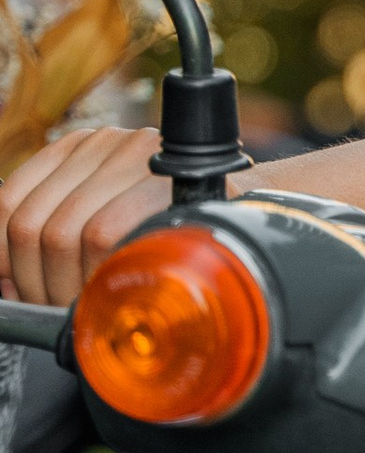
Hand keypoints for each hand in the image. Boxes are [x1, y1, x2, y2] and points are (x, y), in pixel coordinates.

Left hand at [0, 125, 176, 305]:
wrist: (252, 215)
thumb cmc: (177, 230)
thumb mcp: (112, 221)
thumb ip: (60, 237)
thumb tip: (6, 286)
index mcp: (78, 149)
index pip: (9, 200)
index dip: (1, 254)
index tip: (12, 288)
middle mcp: (101, 144)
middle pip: (30, 224)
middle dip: (35, 282)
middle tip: (56, 308)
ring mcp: (132, 156)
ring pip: (61, 234)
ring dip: (66, 286)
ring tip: (88, 306)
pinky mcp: (161, 178)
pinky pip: (101, 233)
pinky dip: (97, 273)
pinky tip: (112, 289)